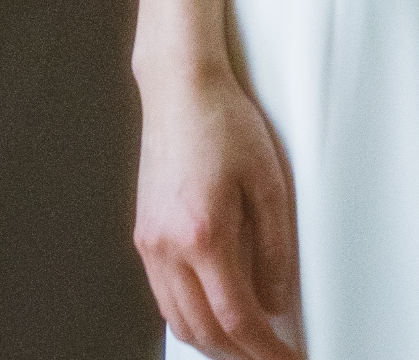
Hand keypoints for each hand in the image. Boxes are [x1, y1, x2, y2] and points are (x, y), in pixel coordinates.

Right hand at [136, 66, 299, 359]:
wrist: (179, 86)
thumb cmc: (224, 120)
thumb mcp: (270, 181)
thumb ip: (275, 247)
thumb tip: (275, 300)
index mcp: (203, 234)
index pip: (237, 319)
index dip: (265, 350)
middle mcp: (167, 245)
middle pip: (203, 331)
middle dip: (241, 355)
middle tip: (272, 357)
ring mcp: (149, 241)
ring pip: (178, 320)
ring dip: (213, 342)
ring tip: (247, 343)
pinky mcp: (143, 232)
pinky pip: (163, 295)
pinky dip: (190, 317)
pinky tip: (214, 311)